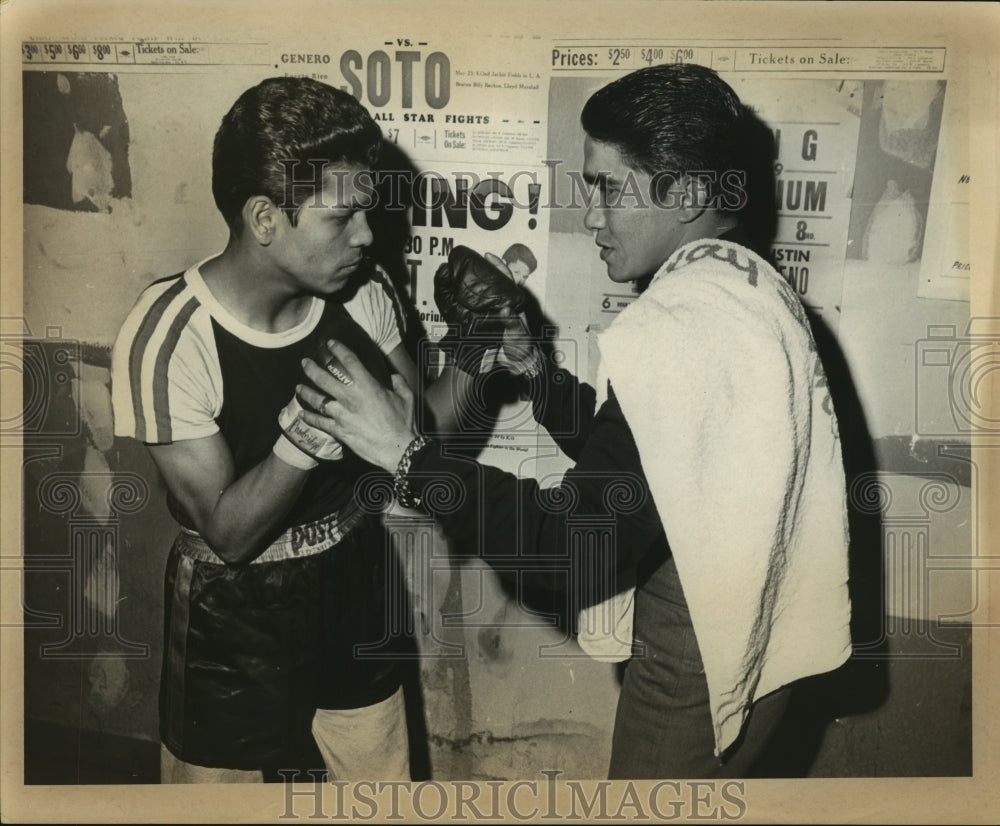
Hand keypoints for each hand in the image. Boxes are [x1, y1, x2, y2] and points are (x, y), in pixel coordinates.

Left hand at [296, 340, 417, 471]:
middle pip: (325, 378)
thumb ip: (399, 383)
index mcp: (368, 386)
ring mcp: (342, 414)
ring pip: (318, 400)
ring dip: (306, 392)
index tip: (331, 343)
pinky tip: (302, 414)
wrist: (397, 448)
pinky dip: (309, 418)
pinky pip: (320, 422)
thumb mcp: (407, 398)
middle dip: (312, 368)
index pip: (349, 361)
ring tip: (298, 387)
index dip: (338, 349)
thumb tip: (393, 376)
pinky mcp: (339, 430)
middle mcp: (351, 397)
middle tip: (304, 363)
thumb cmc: (404, 423)